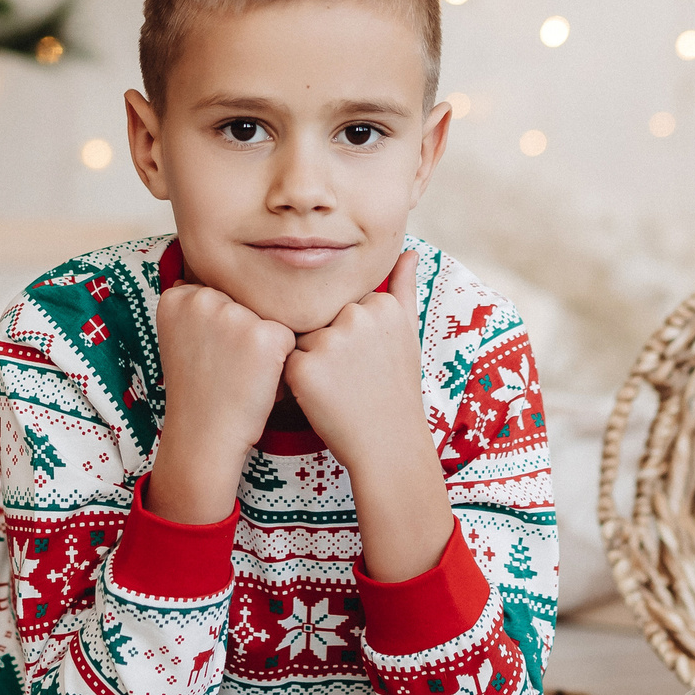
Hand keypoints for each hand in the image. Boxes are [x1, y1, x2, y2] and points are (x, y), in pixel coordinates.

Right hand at [145, 283, 294, 525]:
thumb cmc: (197, 392)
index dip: (219, 330)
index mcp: (177, 297)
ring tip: (241, 377)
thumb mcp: (181, 340)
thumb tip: (194, 276)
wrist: (204, 436)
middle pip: (245, 304)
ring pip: (267, 320)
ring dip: (262, 348)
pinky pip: (287, 338)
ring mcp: (234, 315)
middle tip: (224, 370)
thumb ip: (193, 308)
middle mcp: (202, 298)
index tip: (204, 357)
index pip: (219, 295)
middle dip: (242, 335)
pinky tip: (258, 383)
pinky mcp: (265, 335)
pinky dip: (280, 364)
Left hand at [284, 250, 452, 581]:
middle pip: (319, 319)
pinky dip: (295, 382)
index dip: (347, 338)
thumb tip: (410, 249)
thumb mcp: (407, 336)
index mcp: (381, 303)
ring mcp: (331, 338)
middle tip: (352, 379)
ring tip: (339, 389)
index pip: (341, 306)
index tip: (366, 363)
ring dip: (310, 363)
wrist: (389, 445)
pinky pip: (284, 363)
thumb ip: (404, 288)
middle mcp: (358, 314)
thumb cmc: (395, 391)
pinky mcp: (304, 365)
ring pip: (299, 339)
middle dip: (326, 347)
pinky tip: (322, 398)